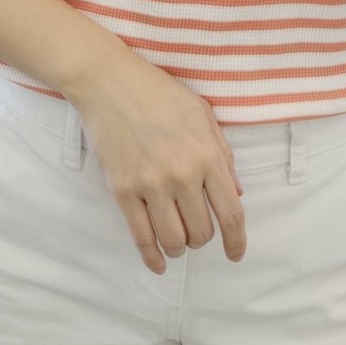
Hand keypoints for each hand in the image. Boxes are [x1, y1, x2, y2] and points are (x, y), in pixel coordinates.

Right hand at [67, 51, 247, 273]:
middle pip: (202, 232)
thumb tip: (235, 193)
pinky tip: (158, 263)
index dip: (237, 242)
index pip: (231, 214)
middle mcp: (182, 175)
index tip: (235, 254)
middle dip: (202, 239)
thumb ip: (222, 154)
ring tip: (177, 242)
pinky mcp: (123, 190)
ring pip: (174, 240)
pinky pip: (141, 236)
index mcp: (207, 156)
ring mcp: (151, 185)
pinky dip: (151, 257)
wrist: (108, 81)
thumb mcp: (202, 114)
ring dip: (179, 248)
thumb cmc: (158, 92)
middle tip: (196, 231)